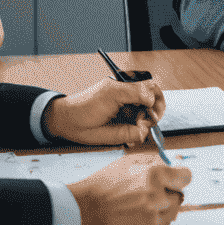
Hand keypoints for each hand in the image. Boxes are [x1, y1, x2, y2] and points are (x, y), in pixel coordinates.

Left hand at [43, 79, 166, 145]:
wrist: (67, 122)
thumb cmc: (85, 105)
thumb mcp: (112, 94)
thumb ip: (134, 93)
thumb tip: (152, 101)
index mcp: (126, 87)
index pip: (151, 88)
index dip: (156, 99)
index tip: (153, 110)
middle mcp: (129, 99)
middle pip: (154, 102)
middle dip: (156, 112)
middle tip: (152, 120)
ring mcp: (126, 113)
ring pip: (148, 118)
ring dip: (147, 124)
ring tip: (138, 128)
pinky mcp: (122, 127)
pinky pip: (138, 131)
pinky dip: (138, 133)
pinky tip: (132, 137)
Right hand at [71, 153, 192, 224]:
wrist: (85, 210)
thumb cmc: (103, 185)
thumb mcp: (128, 163)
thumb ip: (153, 162)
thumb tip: (172, 163)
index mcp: (155, 174)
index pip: (185, 177)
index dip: (179, 177)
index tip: (176, 179)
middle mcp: (158, 195)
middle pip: (179, 195)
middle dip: (169, 193)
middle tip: (153, 193)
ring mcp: (154, 215)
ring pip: (173, 211)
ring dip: (164, 208)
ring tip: (144, 205)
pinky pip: (162, 224)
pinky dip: (155, 220)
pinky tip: (139, 215)